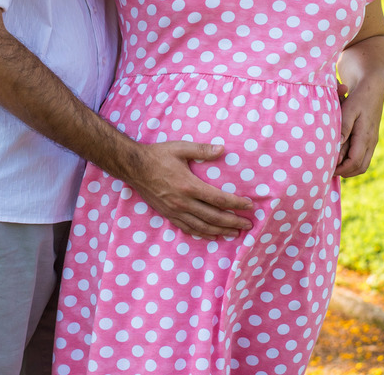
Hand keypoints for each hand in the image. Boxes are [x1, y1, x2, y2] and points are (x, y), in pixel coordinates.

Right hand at [127, 141, 254, 239]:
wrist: (134, 167)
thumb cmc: (158, 155)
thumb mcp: (180, 148)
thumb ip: (202, 150)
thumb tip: (222, 149)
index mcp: (188, 185)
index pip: (218, 199)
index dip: (236, 204)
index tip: (250, 206)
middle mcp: (183, 202)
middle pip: (214, 217)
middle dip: (233, 222)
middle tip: (248, 225)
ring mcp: (175, 211)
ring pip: (202, 226)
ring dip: (220, 231)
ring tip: (235, 233)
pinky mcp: (168, 214)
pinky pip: (188, 228)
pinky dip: (202, 234)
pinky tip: (212, 236)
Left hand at [334, 81, 382, 177]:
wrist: (373, 88)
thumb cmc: (359, 97)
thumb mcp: (349, 109)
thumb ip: (343, 128)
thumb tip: (336, 148)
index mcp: (366, 136)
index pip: (354, 162)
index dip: (341, 168)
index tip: (327, 167)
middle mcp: (371, 142)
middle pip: (360, 168)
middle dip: (345, 172)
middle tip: (328, 169)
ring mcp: (373, 141)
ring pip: (363, 164)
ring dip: (349, 168)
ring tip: (333, 165)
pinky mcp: (371, 139)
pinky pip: (364, 157)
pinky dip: (353, 161)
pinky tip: (340, 156)